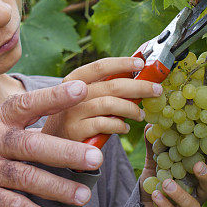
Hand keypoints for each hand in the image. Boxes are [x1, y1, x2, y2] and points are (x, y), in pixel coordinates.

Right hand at [0, 81, 102, 206]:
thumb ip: (22, 126)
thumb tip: (63, 122)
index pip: (27, 104)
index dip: (54, 96)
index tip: (82, 89)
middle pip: (32, 145)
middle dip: (65, 151)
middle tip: (94, 157)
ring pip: (27, 178)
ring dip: (58, 188)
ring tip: (83, 196)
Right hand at [41, 57, 162, 141]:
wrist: (51, 144)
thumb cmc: (74, 117)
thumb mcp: (82, 98)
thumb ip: (103, 88)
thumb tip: (136, 77)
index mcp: (73, 80)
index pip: (99, 67)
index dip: (122, 63)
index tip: (140, 63)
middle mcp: (70, 93)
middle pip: (110, 85)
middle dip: (138, 87)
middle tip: (155, 90)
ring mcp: (72, 112)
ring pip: (109, 104)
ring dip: (130, 108)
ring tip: (140, 114)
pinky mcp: (75, 131)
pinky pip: (104, 124)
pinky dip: (119, 125)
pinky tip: (124, 128)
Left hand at [139, 125, 206, 206]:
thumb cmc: (158, 186)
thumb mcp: (154, 165)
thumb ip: (154, 148)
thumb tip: (150, 124)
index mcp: (195, 177)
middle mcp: (197, 194)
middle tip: (197, 166)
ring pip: (194, 206)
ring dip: (181, 194)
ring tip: (166, 183)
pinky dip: (166, 206)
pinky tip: (156, 195)